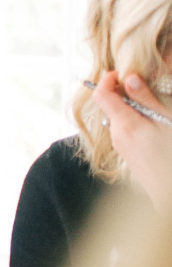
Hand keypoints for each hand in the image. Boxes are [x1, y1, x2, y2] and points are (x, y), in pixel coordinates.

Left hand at [92, 70, 171, 208]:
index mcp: (125, 124)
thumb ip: (147, 100)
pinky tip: (154, 128)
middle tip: (147, 89)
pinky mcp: (126, 154)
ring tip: (155, 111)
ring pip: (119, 118)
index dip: (108, 79)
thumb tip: (130, 78)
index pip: (101, 94)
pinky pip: (125, 131)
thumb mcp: (166, 121)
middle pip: (111, 105)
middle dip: (125, 94)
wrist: (169, 193)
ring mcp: (120, 146)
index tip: (122, 73)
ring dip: (132, 109)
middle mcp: (117, 135)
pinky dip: (135, 122)